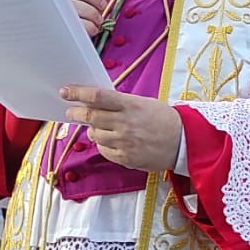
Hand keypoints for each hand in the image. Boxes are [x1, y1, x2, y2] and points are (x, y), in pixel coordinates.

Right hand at [61, 0, 119, 38]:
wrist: (77, 37)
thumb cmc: (86, 14)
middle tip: (102, 4)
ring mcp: (56, 11)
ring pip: (74, 4)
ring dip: (93, 13)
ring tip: (98, 19)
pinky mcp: (59, 26)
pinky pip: (76, 23)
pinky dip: (90, 26)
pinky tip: (93, 28)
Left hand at [61, 86, 181, 170]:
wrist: (184, 142)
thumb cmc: (164, 119)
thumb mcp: (143, 103)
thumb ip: (119, 103)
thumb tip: (95, 103)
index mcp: (129, 105)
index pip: (97, 97)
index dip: (78, 93)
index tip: (65, 91)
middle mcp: (124, 123)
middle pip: (89, 117)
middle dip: (75, 113)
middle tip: (71, 111)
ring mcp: (123, 142)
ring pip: (94, 135)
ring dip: (93, 130)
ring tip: (103, 127)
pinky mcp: (125, 158)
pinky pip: (103, 150)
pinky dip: (103, 144)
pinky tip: (113, 141)